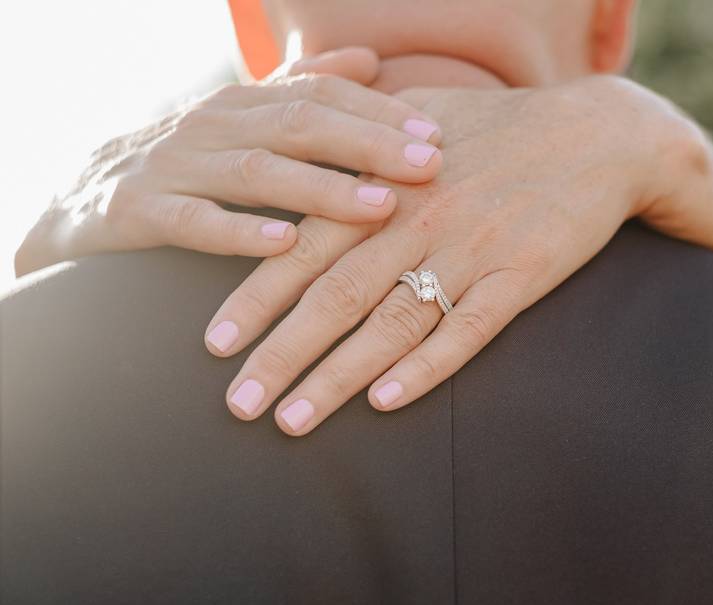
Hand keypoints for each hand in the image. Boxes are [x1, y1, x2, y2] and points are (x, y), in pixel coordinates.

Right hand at [14, 47, 442, 275]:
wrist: (82, 194)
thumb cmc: (188, 160)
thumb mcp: (245, 119)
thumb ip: (303, 90)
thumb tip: (370, 60)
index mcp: (245, 102)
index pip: (321, 95)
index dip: (380, 113)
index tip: (437, 135)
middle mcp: (215, 124)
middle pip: (300, 125)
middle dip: (370, 144)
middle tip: (429, 166)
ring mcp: (177, 165)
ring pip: (258, 171)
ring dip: (324, 190)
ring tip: (380, 206)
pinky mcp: (141, 210)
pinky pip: (194, 220)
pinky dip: (240, 231)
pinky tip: (285, 243)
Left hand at [206, 76, 696, 434]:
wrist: (599, 135)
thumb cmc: (501, 129)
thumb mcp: (422, 117)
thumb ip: (361, 141)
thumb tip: (306, 154)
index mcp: (388, 183)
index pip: (305, 246)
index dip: (256, 297)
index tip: (214, 346)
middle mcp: (419, 219)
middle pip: (336, 295)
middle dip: (281, 354)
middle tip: (238, 405)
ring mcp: (471, 249)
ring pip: (392, 323)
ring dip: (338, 377)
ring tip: (293, 421)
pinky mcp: (520, 275)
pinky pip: (468, 330)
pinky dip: (426, 368)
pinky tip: (387, 403)